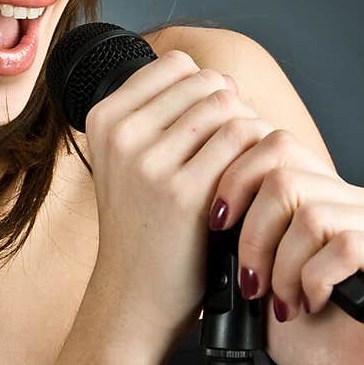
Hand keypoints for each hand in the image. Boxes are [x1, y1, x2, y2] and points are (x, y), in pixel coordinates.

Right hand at [85, 50, 272, 351]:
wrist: (133, 300)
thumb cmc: (143, 231)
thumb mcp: (129, 163)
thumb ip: (163, 116)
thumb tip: (225, 81)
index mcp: (104, 119)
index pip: (177, 64)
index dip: (205, 92)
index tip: (210, 131)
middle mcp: (122, 134)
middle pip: (208, 82)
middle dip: (233, 113)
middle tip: (234, 158)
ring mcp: (149, 162)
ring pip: (230, 107)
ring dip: (250, 136)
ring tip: (243, 173)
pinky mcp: (184, 192)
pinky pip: (243, 140)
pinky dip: (258, 160)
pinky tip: (250, 190)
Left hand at [209, 127, 363, 364]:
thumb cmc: (310, 341)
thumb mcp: (258, 280)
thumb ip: (243, 236)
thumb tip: (211, 201)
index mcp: (327, 196)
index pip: (276, 147)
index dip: (236, 181)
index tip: (216, 224)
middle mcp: (362, 203)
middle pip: (287, 174)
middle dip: (254, 234)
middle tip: (253, 283)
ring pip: (314, 214)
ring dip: (284, 267)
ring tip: (284, 303)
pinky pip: (349, 246)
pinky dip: (316, 279)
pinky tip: (313, 304)